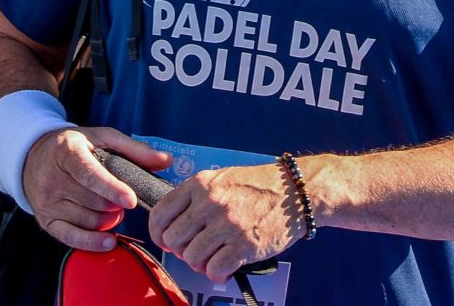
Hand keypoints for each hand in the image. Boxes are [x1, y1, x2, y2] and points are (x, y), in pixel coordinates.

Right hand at [24, 126, 171, 250]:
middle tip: (123, 197)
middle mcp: (53, 178)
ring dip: (109, 220)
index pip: (89, 174)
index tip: (130, 200)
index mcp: (67, 152)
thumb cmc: (74, 146)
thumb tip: (166, 160)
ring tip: (111, 208)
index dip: (111, 188)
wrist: (34, 157)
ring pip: (88, 221)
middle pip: (94, 202)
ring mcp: (48, 202)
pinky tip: (110, 240)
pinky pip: (72, 238)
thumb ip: (135, 149)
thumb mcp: (102, 138)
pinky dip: (93, 242)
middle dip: (115, 204)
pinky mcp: (46, 220)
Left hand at [150, 164, 301, 282]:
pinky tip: (225, 268)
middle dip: (181, 250)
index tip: (167, 240)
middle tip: (195, 250)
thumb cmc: (258, 186)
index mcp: (200, 184)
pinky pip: (215, 269)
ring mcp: (226, 224)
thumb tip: (173, 221)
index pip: (160, 213)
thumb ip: (196, 196)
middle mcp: (209, 203)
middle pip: (173, 239)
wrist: (295, 192)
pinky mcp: (244, 245)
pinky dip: (217, 274)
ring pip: (191, 257)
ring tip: (214, 258)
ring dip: (200, 264)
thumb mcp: (220, 179)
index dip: (159, 233)